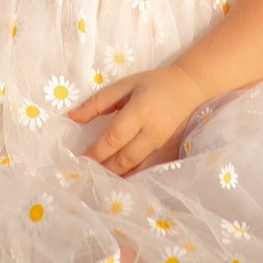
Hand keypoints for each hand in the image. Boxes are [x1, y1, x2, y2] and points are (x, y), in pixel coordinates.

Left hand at [74, 67, 201, 176]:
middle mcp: (152, 131)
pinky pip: (148, 169)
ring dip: (116, 176)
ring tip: (99, 178)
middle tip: (86, 172)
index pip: (114, 137)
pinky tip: (120, 179)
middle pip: (124, 158)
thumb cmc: (153, 84)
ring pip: (136, 168)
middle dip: (104, 168)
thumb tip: (72, 117)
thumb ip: (98, 102)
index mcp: (139, 111)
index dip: (96, 152)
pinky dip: (133, 176)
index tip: (80, 159)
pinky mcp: (169, 152)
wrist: (189, 88)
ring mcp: (162, 145)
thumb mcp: (125, 85)